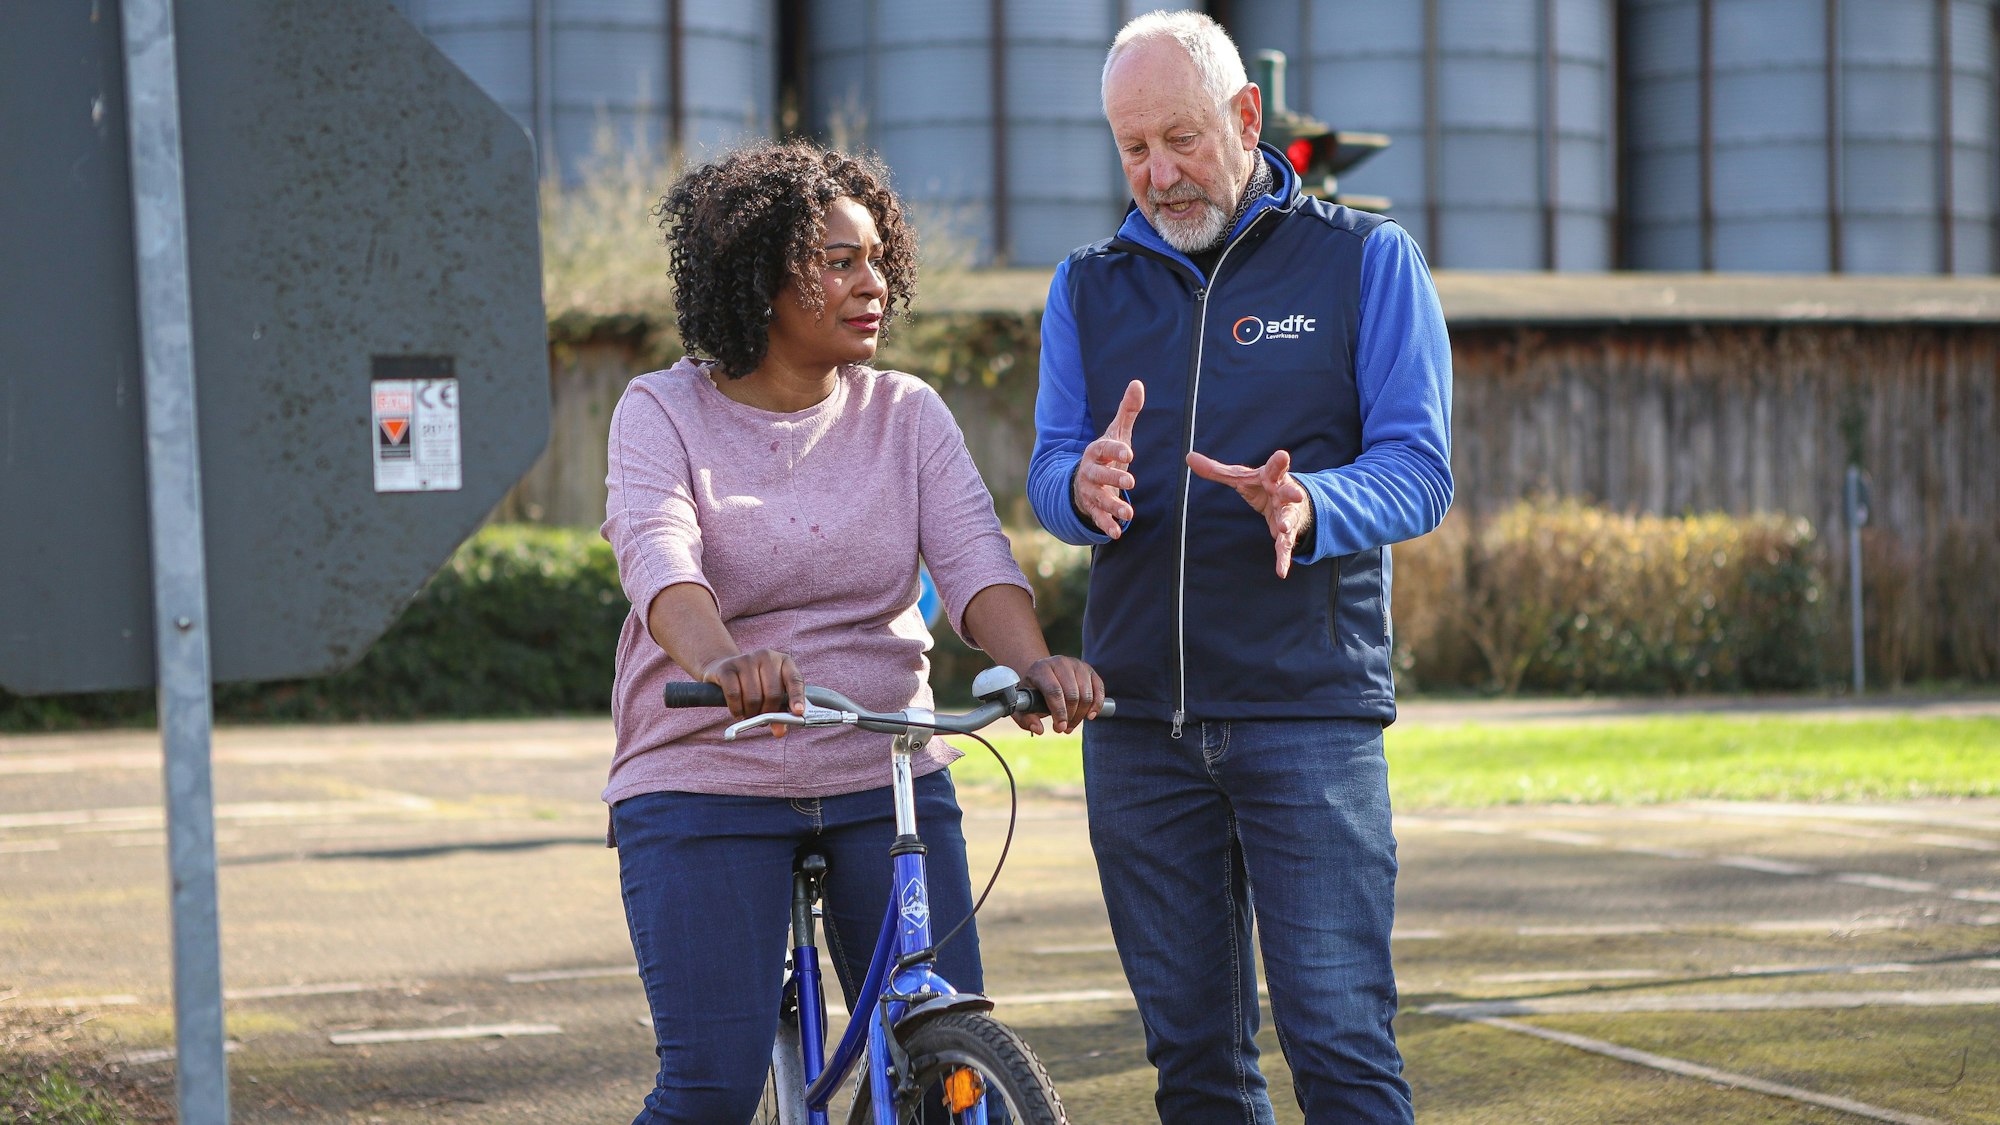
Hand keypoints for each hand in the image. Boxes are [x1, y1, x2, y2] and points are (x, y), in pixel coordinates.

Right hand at [700, 649, 805, 736]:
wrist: (725, 669)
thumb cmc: (756, 685)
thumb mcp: (772, 695)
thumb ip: (780, 714)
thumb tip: (779, 732)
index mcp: (783, 661)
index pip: (795, 679)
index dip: (797, 697)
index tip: (798, 712)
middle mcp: (766, 656)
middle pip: (773, 693)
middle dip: (768, 713)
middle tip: (762, 720)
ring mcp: (745, 659)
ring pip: (753, 697)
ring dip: (751, 713)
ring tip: (749, 714)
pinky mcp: (727, 668)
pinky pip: (734, 695)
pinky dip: (737, 709)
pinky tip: (738, 712)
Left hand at [1013, 656, 1105, 734]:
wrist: (1043, 675)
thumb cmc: (1033, 692)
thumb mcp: (1023, 705)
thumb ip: (1026, 719)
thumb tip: (1038, 729)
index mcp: (1041, 669)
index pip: (1054, 691)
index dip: (1059, 712)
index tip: (1060, 727)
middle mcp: (1060, 662)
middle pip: (1072, 694)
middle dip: (1070, 716)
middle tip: (1063, 729)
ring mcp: (1077, 664)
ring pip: (1086, 694)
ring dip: (1081, 714)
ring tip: (1072, 724)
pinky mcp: (1089, 669)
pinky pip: (1099, 689)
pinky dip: (1096, 705)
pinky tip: (1089, 716)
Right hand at [1072, 380, 1143, 538]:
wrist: (1084, 480)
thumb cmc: (1106, 454)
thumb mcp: (1116, 433)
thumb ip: (1127, 411)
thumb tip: (1137, 383)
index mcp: (1096, 452)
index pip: (1104, 449)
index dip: (1115, 450)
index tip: (1129, 452)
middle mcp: (1091, 472)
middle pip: (1100, 475)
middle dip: (1113, 478)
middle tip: (1130, 481)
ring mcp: (1091, 492)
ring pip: (1100, 499)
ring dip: (1114, 506)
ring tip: (1129, 513)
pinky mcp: (1093, 509)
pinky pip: (1098, 518)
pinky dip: (1107, 526)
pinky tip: (1118, 533)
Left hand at [1186, 448, 1313, 578]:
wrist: (1291, 502)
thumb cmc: (1262, 485)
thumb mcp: (1240, 477)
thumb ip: (1216, 470)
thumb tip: (1189, 457)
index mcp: (1272, 477)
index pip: (1275, 467)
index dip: (1279, 462)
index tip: (1283, 455)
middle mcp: (1284, 494)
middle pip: (1290, 492)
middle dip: (1292, 494)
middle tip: (1296, 495)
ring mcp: (1288, 513)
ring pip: (1289, 518)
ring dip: (1287, 523)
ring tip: (1283, 528)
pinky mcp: (1287, 533)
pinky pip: (1285, 546)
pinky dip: (1283, 559)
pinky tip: (1281, 572)